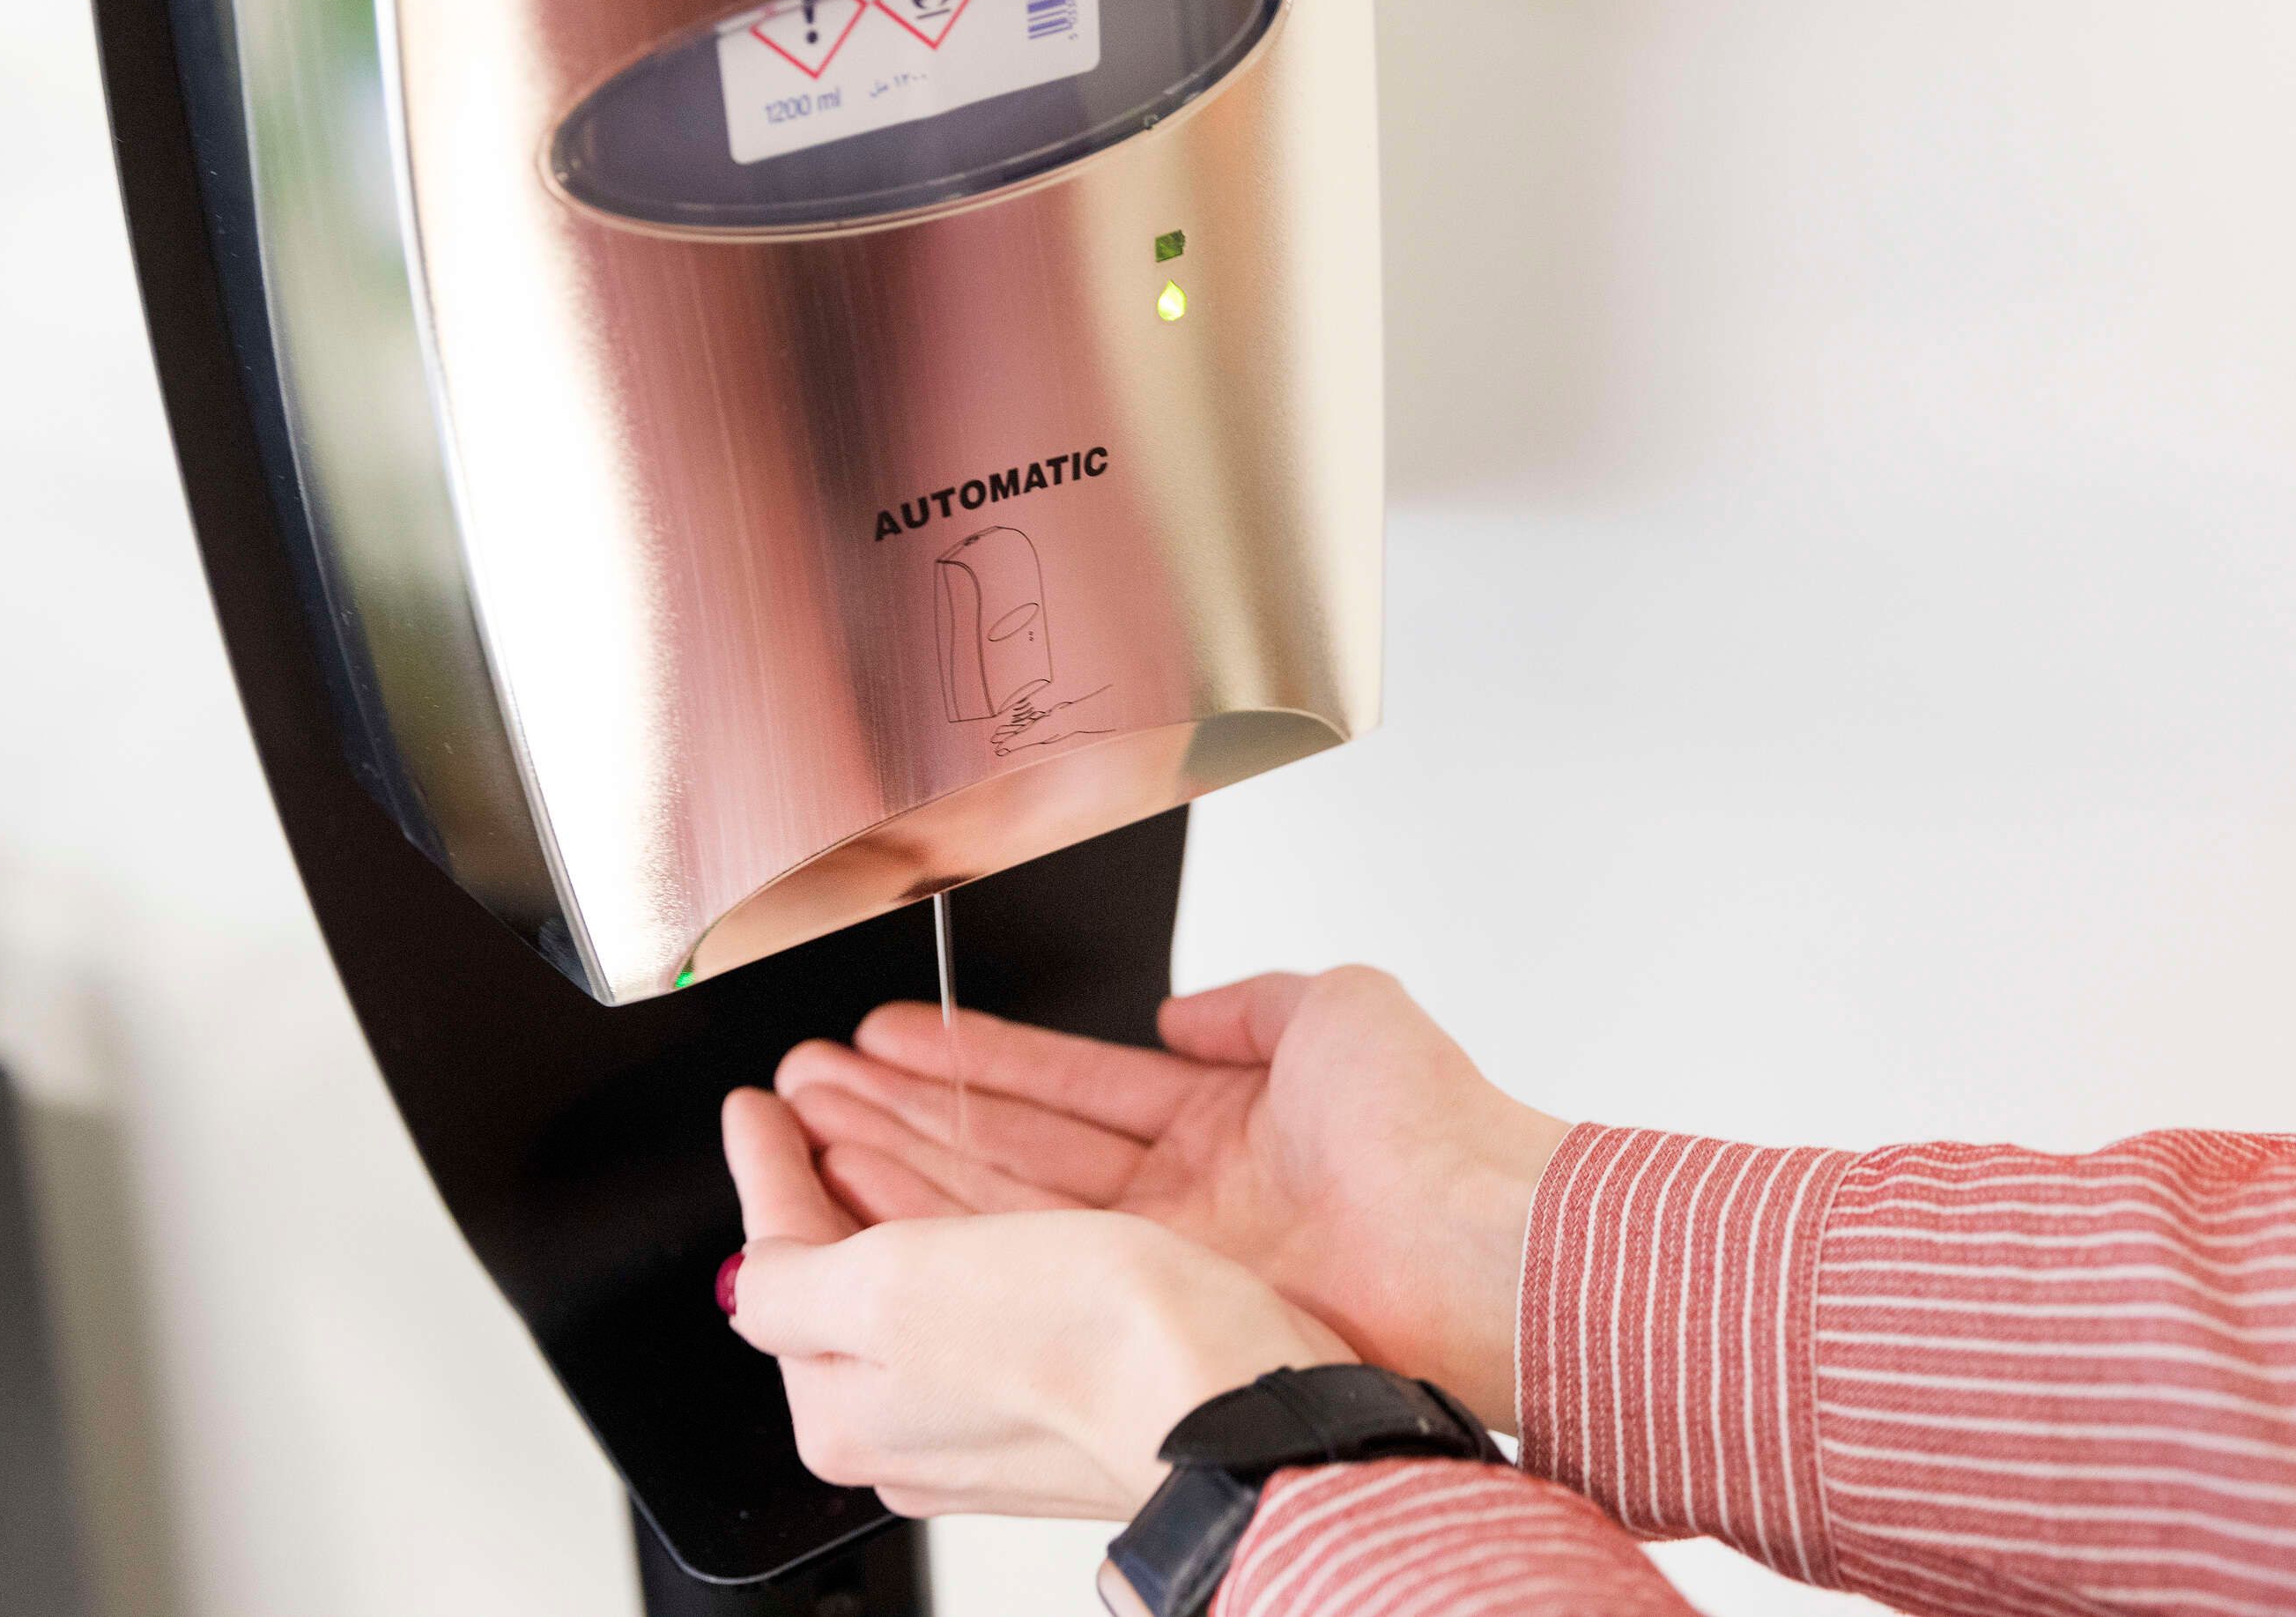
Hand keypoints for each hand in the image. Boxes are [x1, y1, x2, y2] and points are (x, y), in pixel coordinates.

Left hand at [721, 1087, 1351, 1520]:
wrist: (1242, 1401)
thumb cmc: (1079, 1358)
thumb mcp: (883, 1297)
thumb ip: (791, 1278)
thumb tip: (748, 1274)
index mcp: (855, 1411)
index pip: (783, 1266)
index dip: (766, 1169)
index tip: (756, 1105)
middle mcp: (928, 1410)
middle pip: (864, 1251)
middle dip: (835, 1149)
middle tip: (811, 1078)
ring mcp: (1015, 1380)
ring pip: (946, 1235)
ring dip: (908, 1143)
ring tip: (872, 1079)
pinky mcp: (1093, 1351)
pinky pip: (1022, 1243)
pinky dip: (990, 1172)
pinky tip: (979, 1130)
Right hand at [772, 968, 1567, 1429]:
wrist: (1480, 1240)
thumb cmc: (1438, 1130)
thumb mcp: (1340, 1006)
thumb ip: (1252, 1000)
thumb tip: (1186, 1007)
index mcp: (1226, 1122)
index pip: (1074, 1084)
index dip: (983, 1057)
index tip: (902, 1033)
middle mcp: (1186, 1196)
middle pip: (1021, 1144)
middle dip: (915, 1106)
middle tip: (821, 1077)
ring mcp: (1165, 1252)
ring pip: (1005, 1198)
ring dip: (906, 1153)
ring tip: (814, 1117)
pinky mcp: (1152, 1295)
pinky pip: (1027, 1243)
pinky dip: (945, 1209)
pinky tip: (871, 1176)